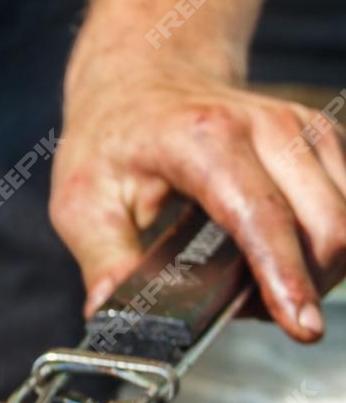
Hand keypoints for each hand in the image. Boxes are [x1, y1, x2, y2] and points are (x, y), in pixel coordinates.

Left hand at [52, 68, 345, 341]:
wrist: (146, 77)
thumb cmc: (112, 140)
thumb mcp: (82, 202)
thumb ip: (103, 261)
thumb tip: (111, 314)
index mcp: (205, 141)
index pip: (262, 217)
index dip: (285, 276)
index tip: (301, 324)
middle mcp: (268, 128)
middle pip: (325, 224)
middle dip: (303, 285)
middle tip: (247, 311)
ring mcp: (304, 130)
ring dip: (317, 271)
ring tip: (259, 286)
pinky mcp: (323, 140)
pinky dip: (322, 247)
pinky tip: (277, 258)